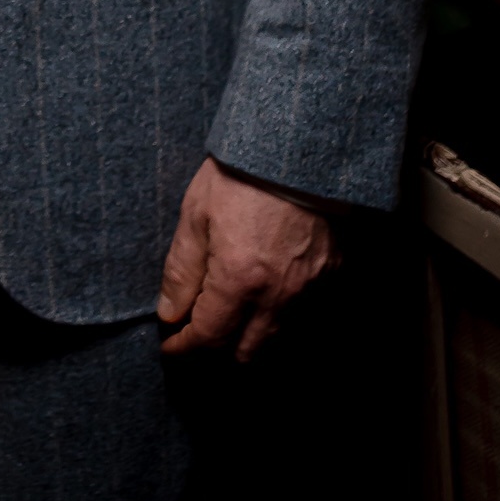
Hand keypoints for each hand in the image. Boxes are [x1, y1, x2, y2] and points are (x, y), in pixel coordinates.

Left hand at [157, 156, 338, 359]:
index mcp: (239, 280)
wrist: (299, 146)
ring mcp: (310, 290)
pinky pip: (303, 317)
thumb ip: (182, 269)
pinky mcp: (331, 276)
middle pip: (246, 354)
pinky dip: (279, 321)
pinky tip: (262, 302)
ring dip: (249, 341)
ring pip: (277, 341)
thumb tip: (168, 312)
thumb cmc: (240, 174)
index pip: (209, 338)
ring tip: (227, 322)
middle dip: (217, 353)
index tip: (170, 347)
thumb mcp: (197, 213)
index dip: (185, 349)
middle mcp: (278, 296)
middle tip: (196, 336)